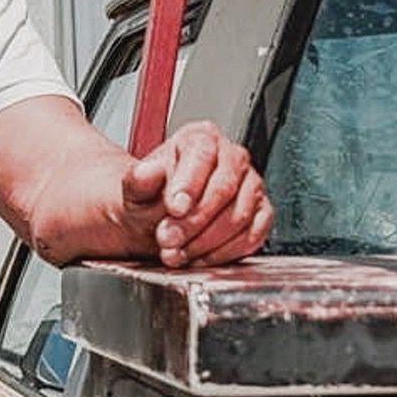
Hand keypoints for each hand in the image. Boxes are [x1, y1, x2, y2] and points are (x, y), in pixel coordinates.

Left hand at [121, 121, 273, 266]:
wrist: (157, 220)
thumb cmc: (152, 198)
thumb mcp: (135, 187)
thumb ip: (140, 179)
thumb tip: (147, 173)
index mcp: (202, 138)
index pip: (203, 155)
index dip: (189, 185)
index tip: (174, 208)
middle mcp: (232, 157)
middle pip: (223, 188)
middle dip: (194, 220)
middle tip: (168, 239)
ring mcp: (251, 186)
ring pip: (239, 216)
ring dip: (205, 242)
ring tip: (177, 252)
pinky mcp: (261, 214)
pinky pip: (252, 236)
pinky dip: (224, 253)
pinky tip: (199, 258)